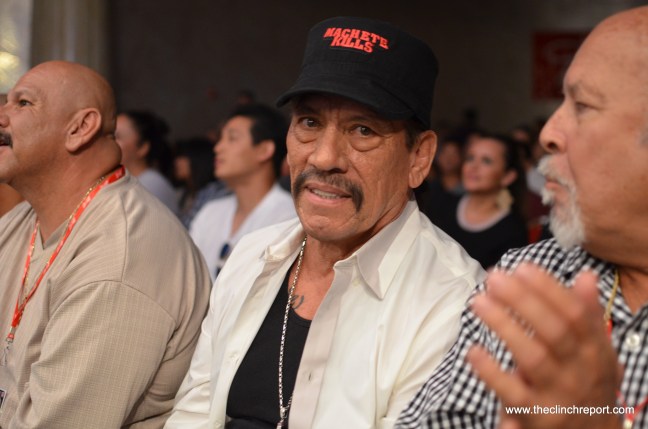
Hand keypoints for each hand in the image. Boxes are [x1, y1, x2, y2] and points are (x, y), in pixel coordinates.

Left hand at [466, 263, 622, 428]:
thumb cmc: (585, 383)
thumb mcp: (594, 350)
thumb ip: (587, 314)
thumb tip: (584, 276)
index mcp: (594, 349)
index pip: (575, 314)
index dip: (548, 289)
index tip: (522, 267)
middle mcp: (580, 370)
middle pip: (553, 331)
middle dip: (523, 301)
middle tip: (494, 278)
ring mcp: (558, 394)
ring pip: (532, 357)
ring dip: (504, 326)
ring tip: (479, 302)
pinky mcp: (535, 416)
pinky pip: (512, 393)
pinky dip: (492, 372)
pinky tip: (473, 351)